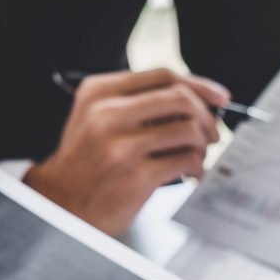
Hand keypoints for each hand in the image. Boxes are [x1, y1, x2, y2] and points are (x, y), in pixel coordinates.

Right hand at [24, 68, 229, 234]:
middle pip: (181, 98)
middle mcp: (108, 114)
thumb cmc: (86, 164)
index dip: (199, 85)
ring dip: (203, 145)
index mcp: (100, 92)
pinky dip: (197, 167)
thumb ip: (135, 105)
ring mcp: (122, 146)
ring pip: (188, 130)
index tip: (220, 97)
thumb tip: (193, 101)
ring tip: (198, 158)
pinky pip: (185, 161)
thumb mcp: (96, 119)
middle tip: (212, 134)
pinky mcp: (137, 176)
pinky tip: (192, 175)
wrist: (60, 204)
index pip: (163, 75)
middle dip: (207, 116)